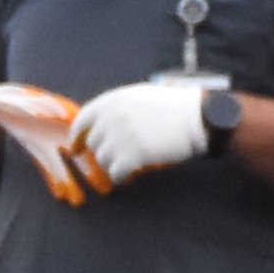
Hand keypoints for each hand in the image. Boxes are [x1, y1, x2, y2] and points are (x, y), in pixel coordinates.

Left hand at [69, 74, 218, 191]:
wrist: (198, 117)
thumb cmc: (174, 107)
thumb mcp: (140, 96)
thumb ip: (118, 108)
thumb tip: (100, 126)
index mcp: (114, 100)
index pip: (83, 119)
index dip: (77, 136)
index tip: (75, 148)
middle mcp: (113, 116)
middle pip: (94, 143)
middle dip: (104, 152)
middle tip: (119, 157)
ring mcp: (122, 136)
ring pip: (104, 160)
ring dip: (114, 165)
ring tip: (129, 163)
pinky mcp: (134, 155)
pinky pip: (116, 173)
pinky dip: (121, 177)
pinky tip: (129, 175)